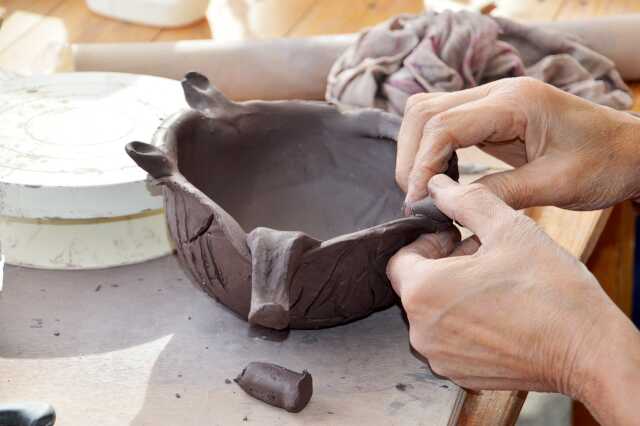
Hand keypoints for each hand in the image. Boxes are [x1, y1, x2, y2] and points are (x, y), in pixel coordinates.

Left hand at [387, 175, 639, 424]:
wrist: (589, 351)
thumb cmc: (549, 288)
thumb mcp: (507, 228)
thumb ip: (464, 201)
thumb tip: (436, 185)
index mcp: (423, 291)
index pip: (400, 258)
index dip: (427, 241)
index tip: (456, 236)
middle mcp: (421, 330)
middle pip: (416, 286)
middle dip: (443, 264)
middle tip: (481, 254)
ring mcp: (440, 357)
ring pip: (434, 313)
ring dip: (454, 292)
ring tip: (493, 280)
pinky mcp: (461, 375)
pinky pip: (450, 339)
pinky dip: (465, 321)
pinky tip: (499, 310)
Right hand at [395, 77, 639, 209]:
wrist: (632, 150)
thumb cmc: (606, 164)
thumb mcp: (557, 185)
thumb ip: (500, 193)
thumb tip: (448, 204)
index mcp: (515, 103)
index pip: (443, 124)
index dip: (421, 164)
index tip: (417, 201)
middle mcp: (497, 93)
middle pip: (424, 111)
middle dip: (410, 156)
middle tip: (416, 198)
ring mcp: (492, 100)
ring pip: (427, 113)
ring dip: (416, 151)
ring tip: (426, 189)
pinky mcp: (490, 114)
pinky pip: (444, 124)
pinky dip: (431, 150)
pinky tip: (442, 177)